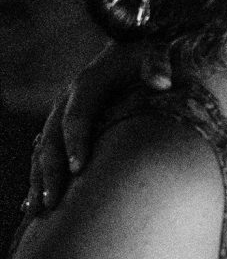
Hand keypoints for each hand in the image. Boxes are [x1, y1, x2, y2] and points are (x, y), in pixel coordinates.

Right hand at [24, 44, 170, 214]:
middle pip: (52, 139)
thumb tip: (163, 81)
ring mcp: (61, 116)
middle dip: (51, 171)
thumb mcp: (156, 51)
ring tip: (35, 212)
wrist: (132, 46)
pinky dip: (38, 179)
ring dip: (38, 180)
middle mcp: (67, 102)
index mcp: (88, 84)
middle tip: (52, 203)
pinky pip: (44, 157)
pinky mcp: (63, 129)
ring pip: (42, 151)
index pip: (78, 115)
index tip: (79, 169)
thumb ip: (158, 64)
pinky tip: (30, 206)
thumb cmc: (148, 54)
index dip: (76, 141)